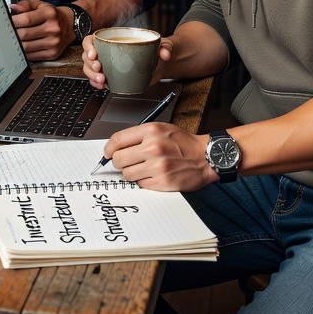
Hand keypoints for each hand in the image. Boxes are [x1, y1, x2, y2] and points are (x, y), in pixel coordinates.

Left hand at [11, 0, 73, 59]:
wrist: (70, 26)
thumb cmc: (52, 15)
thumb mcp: (40, 4)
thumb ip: (26, 4)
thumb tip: (13, 8)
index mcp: (49, 14)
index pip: (26, 19)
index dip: (13, 21)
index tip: (7, 22)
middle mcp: (53, 29)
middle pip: (25, 34)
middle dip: (13, 33)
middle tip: (7, 32)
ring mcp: (53, 43)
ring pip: (26, 47)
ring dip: (16, 44)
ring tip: (12, 39)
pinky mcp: (52, 54)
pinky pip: (32, 56)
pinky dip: (24, 52)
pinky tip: (21, 47)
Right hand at [82, 33, 173, 87]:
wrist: (161, 63)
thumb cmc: (158, 49)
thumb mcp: (164, 45)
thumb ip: (166, 47)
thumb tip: (165, 53)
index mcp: (114, 38)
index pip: (92, 39)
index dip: (89, 46)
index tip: (94, 54)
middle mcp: (107, 51)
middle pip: (88, 56)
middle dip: (90, 64)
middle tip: (99, 69)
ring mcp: (108, 64)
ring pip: (90, 69)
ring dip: (92, 76)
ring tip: (102, 80)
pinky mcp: (112, 75)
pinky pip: (97, 79)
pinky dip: (96, 84)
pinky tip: (102, 85)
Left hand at [101, 123, 215, 191]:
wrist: (205, 157)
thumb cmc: (183, 143)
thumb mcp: (161, 129)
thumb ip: (139, 136)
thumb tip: (116, 147)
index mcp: (150, 131)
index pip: (117, 140)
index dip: (108, 149)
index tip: (107, 153)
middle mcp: (153, 147)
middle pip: (118, 159)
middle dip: (119, 162)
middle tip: (126, 162)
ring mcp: (157, 166)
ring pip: (127, 174)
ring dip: (131, 173)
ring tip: (143, 168)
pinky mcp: (162, 182)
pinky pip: (140, 184)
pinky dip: (144, 181)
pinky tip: (153, 175)